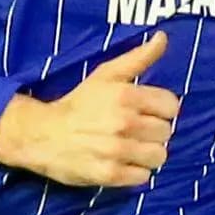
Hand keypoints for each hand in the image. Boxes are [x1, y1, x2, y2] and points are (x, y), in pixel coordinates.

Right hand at [0, 33, 178, 188]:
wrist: (42, 134)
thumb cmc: (78, 103)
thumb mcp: (106, 75)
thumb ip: (138, 58)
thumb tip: (163, 37)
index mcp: (126, 95)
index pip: (171, 107)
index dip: (161, 110)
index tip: (147, 112)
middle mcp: (125, 123)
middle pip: (166, 132)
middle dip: (153, 132)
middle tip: (134, 131)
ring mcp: (118, 150)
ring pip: (158, 156)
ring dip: (148, 154)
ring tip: (131, 149)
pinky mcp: (110, 174)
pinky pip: (143, 177)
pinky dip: (135, 172)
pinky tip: (121, 163)